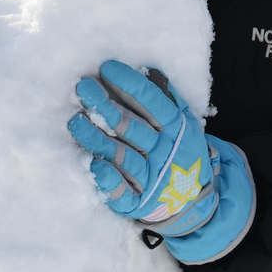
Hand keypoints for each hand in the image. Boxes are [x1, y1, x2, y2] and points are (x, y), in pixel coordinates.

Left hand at [68, 60, 255, 263]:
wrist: (195, 201)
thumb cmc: (182, 153)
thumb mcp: (185, 125)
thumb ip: (169, 100)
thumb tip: (150, 71)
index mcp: (177, 130)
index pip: (154, 104)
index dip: (131, 85)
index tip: (107, 68)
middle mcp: (164, 153)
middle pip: (132, 128)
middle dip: (106, 106)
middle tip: (84, 87)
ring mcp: (152, 179)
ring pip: (121, 156)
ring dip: (97, 138)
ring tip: (76, 121)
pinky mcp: (139, 202)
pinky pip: (123, 193)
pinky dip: (110, 181)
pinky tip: (95, 166)